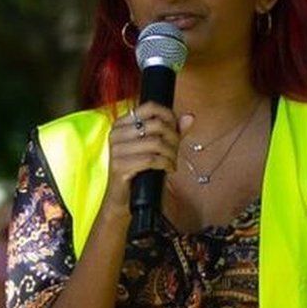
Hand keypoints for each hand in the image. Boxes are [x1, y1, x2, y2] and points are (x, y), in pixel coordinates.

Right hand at [99, 102, 193, 220]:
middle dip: (173, 139)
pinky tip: (168, 170)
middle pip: (156, 125)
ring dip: (171, 154)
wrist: (124, 200)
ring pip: (156, 143)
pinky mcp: (119, 166)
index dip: (169, 116)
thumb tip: (190, 117)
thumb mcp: (157, 149)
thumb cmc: (140, 172)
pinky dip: (165, 164)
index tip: (176, 130)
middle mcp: (116, 134)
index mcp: (122, 124)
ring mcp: (116, 150)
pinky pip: (151, 159)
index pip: (149, 107)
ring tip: (172, 162)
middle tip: (175, 151)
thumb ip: (172, 131)